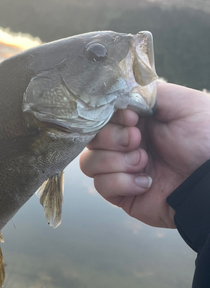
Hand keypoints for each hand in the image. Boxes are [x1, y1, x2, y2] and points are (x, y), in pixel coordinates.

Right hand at [79, 82, 209, 227]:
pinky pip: (101, 185)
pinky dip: (122, 182)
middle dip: (112, 138)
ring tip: (144, 163)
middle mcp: (125, 144)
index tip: (132, 118)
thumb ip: (148, 93)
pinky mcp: (121, 194)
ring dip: (115, 161)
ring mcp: (121, 170)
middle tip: (138, 140)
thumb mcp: (182, 103)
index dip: (110, 117)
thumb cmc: (204, 139)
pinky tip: (146, 183)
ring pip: (88, 162)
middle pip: (90, 138)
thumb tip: (118, 95)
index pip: (102, 115)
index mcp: (138, 122)